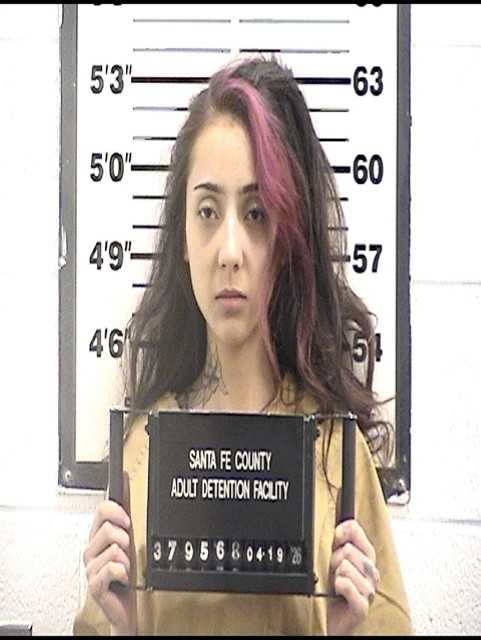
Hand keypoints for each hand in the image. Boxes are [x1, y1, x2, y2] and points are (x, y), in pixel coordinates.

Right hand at [83, 472, 137, 634]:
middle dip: (124, 538)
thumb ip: (124, 510)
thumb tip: (124, 478)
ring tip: (125, 567)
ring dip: (126, 559)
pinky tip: (123, 578)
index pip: (101, 510)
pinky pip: (112, 568)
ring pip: (114, 549)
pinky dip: (124, 573)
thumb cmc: (126, 571)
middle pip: (107, 528)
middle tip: (126, 550)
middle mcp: (91, 549)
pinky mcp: (94, 585)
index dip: (116, 511)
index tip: (126, 519)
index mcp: (98, 536)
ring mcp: (91, 567)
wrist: (127, 604)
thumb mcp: (128, 536)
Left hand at [327, 519, 379, 635]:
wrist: (336, 620)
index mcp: (367, 557)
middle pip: (348, 550)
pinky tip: (338, 592)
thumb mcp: (338, 561)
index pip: (356, 531)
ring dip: (335, 575)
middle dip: (335, 559)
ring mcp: (368, 590)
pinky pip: (346, 585)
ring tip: (336, 582)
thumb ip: (342, 542)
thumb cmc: (336, 589)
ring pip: (346, 567)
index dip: (342, 532)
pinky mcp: (362, 606)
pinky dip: (338, 586)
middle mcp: (371, 572)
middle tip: (334, 570)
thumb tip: (343, 523)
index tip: (335, 538)